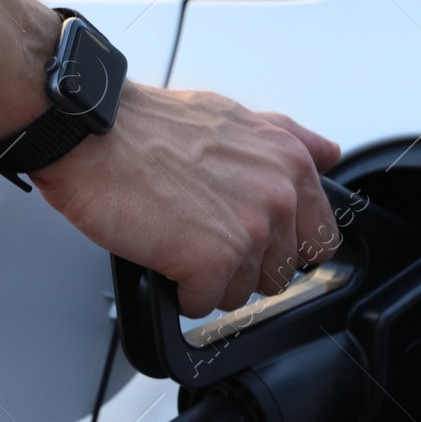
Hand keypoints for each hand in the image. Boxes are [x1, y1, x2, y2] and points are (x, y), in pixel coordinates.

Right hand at [30, 82, 341, 317]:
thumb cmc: (147, 127)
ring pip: (242, 293)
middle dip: (243, 265)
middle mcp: (278, 196)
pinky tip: (163, 255)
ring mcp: (249, 232)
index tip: (259, 242)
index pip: (320, 236)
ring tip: (178, 238)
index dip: (284, 247)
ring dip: (209, 278)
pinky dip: (179, 290)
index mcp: (290, 162)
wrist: (93, 134)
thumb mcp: (236, 117)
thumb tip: (327, 154)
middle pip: (279, 273)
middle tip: (204, 235)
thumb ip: (289, 141)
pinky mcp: (212, 263)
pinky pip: (204, 304)